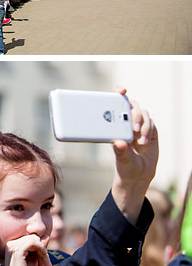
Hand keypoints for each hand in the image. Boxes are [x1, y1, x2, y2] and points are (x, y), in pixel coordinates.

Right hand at [4, 233, 51, 265]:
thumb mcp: (34, 258)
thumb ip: (39, 246)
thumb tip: (46, 236)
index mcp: (12, 245)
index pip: (30, 237)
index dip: (40, 247)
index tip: (44, 261)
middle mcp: (10, 244)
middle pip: (33, 237)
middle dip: (42, 249)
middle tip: (46, 264)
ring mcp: (12, 246)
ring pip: (34, 239)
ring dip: (43, 251)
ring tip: (44, 265)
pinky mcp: (17, 250)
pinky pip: (34, 242)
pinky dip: (42, 250)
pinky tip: (42, 263)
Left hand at [111, 89, 158, 222]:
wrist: (139, 175)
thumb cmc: (125, 165)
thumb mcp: (121, 160)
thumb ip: (120, 152)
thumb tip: (118, 143)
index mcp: (115, 124)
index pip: (116, 103)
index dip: (118, 93)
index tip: (121, 91)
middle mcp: (127, 121)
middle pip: (131, 105)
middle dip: (132, 111)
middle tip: (131, 122)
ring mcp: (139, 125)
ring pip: (142, 113)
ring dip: (141, 123)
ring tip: (138, 138)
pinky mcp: (150, 130)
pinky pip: (150, 123)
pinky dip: (147, 130)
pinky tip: (144, 141)